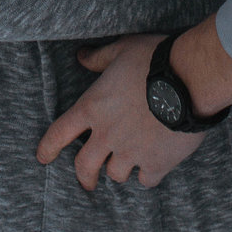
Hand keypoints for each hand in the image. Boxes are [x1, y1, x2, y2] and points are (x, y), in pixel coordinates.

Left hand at [35, 34, 203, 189]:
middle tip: (88, 181)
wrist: (189, 80)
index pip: (60, 133)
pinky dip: (148, 176)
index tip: (43, 158)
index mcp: (93, 108)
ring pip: (116, 174)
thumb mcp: (122, 50)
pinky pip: (146, 180)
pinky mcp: (156, 162)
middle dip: (84, 176)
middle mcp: (107, 134)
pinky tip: (152, 169)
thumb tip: (81, 56)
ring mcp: (131, 152)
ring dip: (119, 171)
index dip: (48, 148)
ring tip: (127, 166)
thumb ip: (99, 58)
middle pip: (85, 166)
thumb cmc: (154, 60)